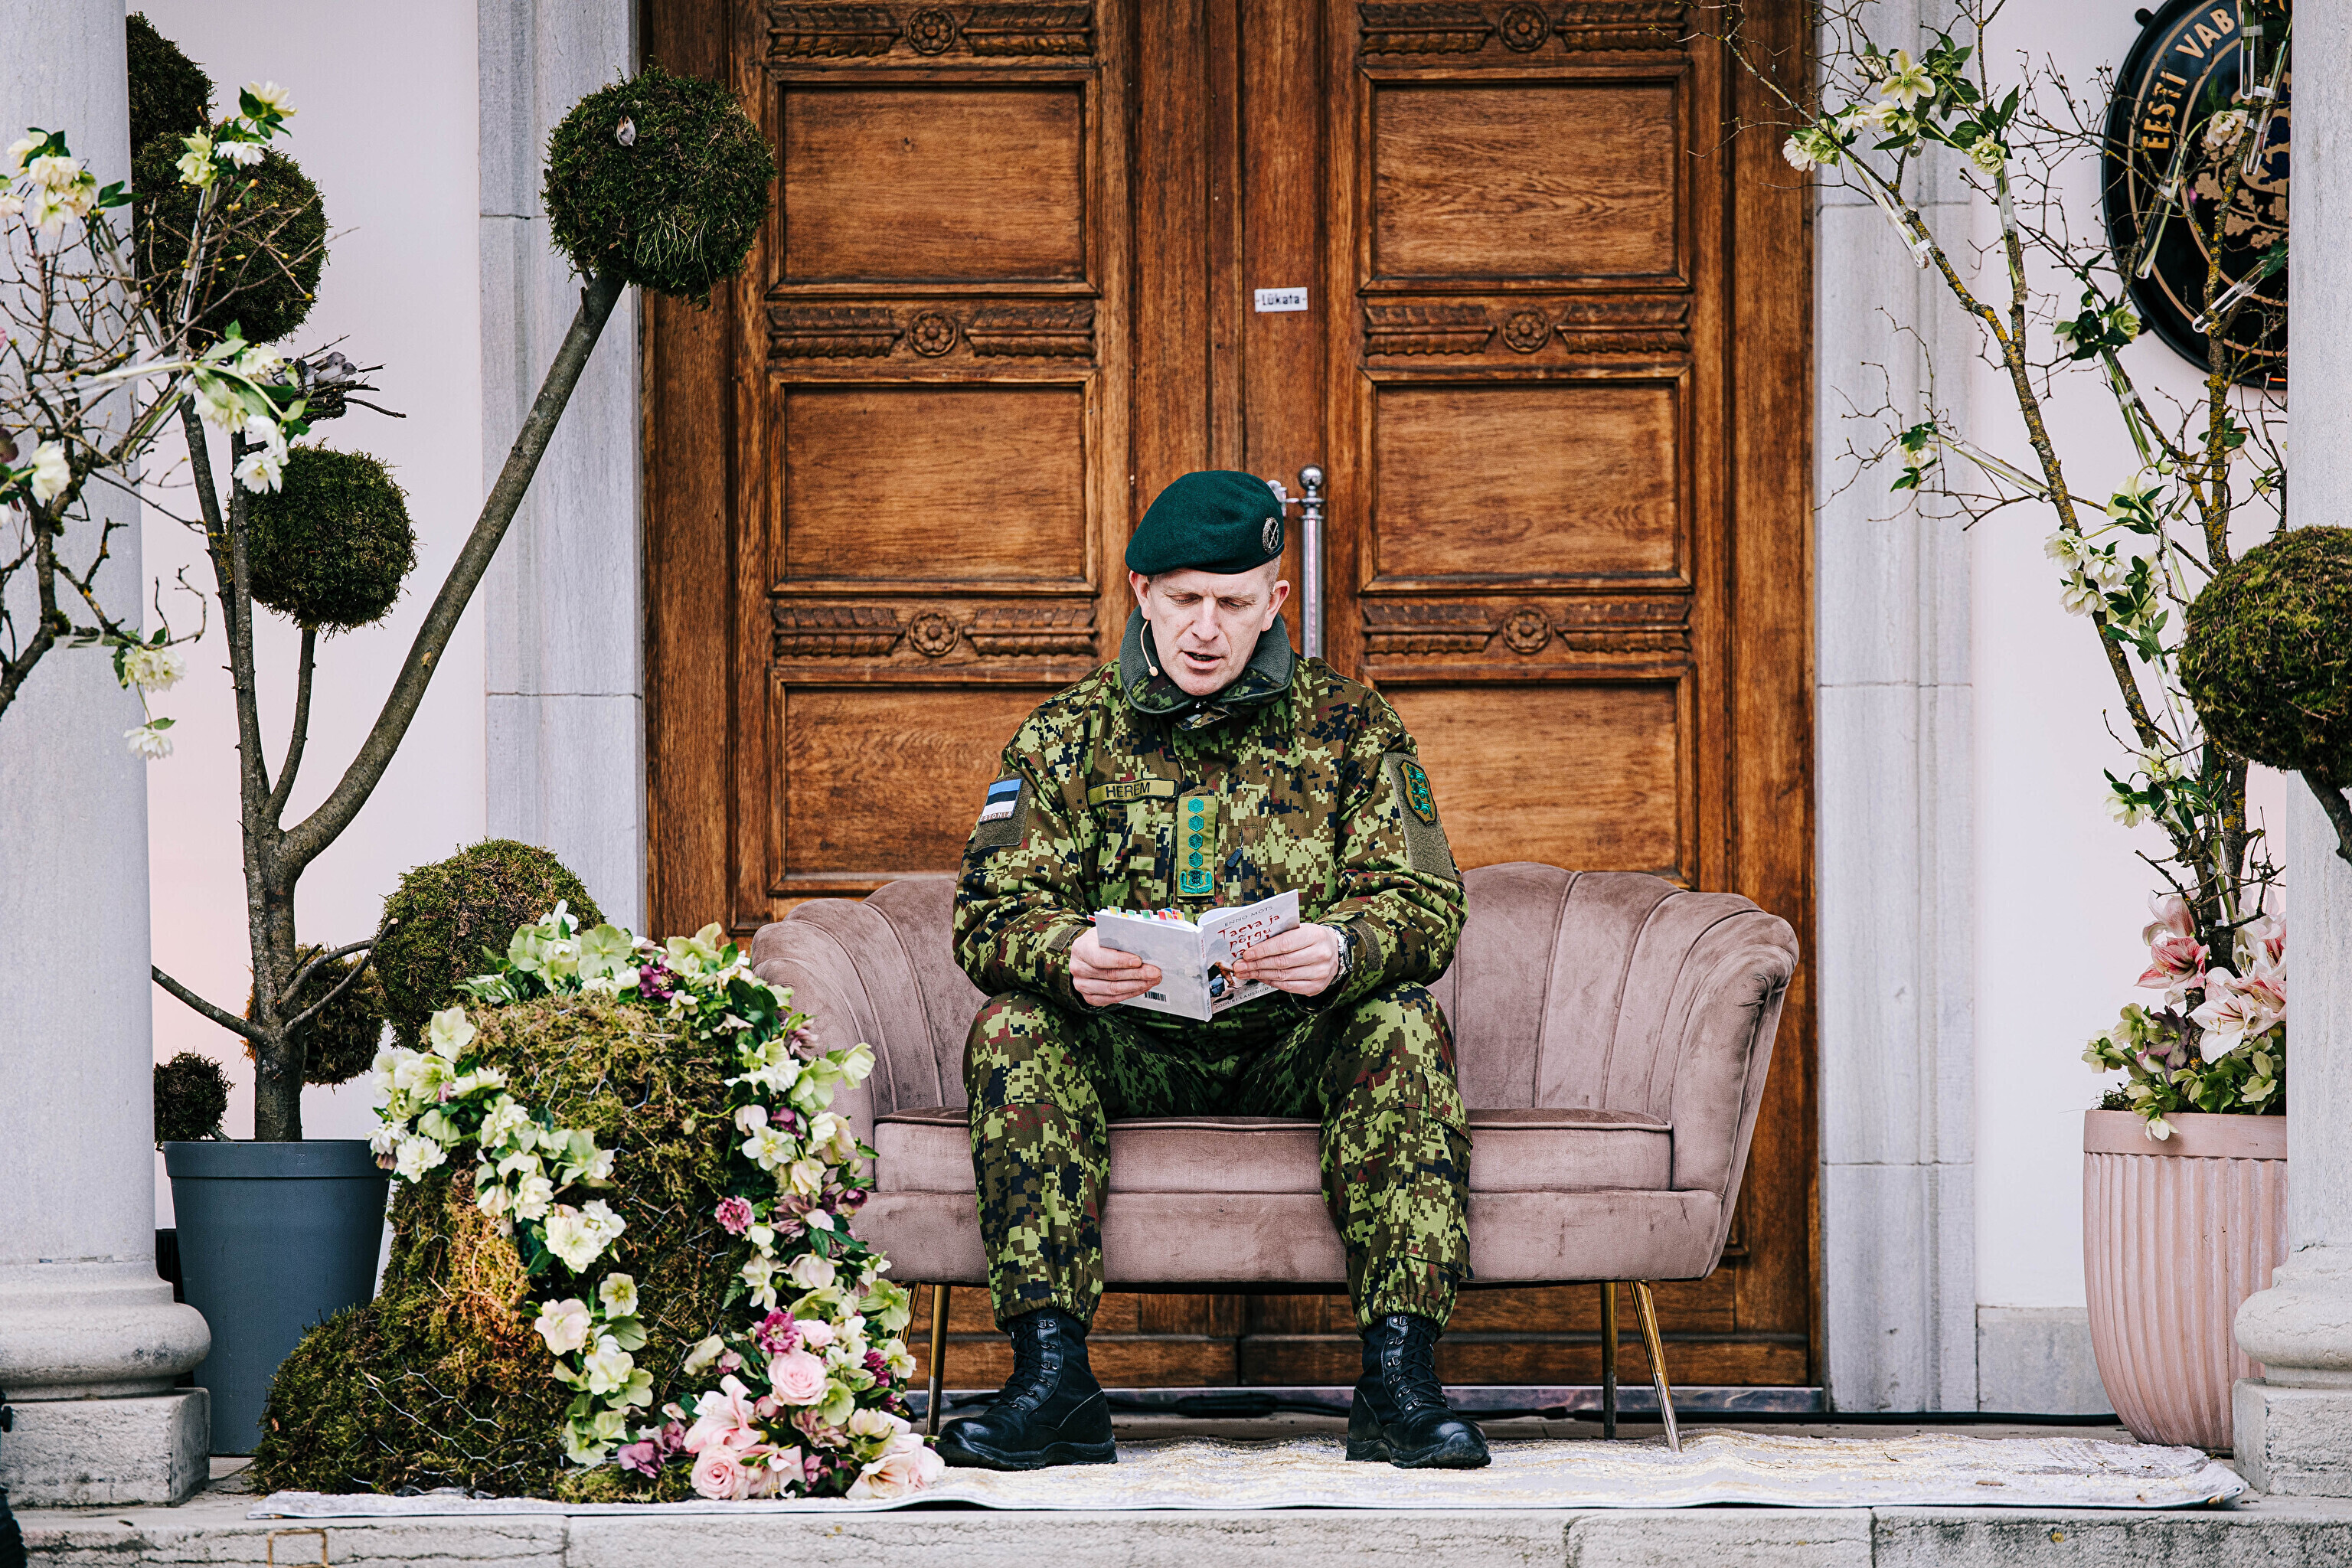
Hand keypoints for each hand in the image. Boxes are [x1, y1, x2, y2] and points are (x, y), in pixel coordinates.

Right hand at [1071, 928, 1162, 1007]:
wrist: (1090, 951)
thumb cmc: (1104, 939)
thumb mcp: (1109, 931)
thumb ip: (1121, 935)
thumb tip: (1143, 942)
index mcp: (1081, 948)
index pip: (1099, 957)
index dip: (1120, 961)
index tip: (1139, 961)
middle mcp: (1078, 968)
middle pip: (1110, 975)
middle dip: (1136, 974)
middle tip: (1155, 972)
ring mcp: (1082, 985)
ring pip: (1112, 989)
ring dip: (1136, 985)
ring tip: (1153, 980)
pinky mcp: (1089, 997)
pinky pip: (1112, 999)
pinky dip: (1130, 993)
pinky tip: (1143, 987)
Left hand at [1229, 923, 1343, 996]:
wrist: (1334, 951)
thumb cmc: (1310, 938)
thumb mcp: (1300, 929)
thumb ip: (1280, 935)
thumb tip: (1252, 945)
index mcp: (1315, 936)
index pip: (1284, 944)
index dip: (1263, 950)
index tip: (1246, 954)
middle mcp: (1320, 955)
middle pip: (1282, 962)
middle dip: (1256, 965)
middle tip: (1240, 966)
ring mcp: (1320, 973)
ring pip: (1283, 976)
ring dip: (1260, 975)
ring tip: (1245, 973)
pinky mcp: (1317, 987)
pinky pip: (1289, 987)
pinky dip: (1272, 982)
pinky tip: (1261, 977)